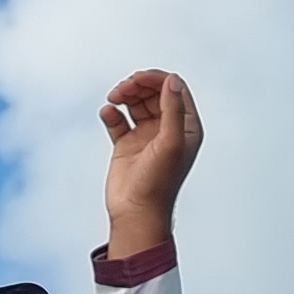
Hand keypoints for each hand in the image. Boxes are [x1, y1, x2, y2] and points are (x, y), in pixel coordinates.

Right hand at [98, 69, 203, 260]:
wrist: (136, 213)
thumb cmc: (158, 184)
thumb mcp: (170, 143)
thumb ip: (173, 109)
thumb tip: (172, 81)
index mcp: (185, 127)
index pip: (174, 90)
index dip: (156, 79)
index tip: (138, 79)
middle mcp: (167, 129)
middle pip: (153, 93)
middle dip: (138, 86)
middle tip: (123, 89)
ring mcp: (146, 136)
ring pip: (136, 103)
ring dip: (125, 95)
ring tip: (114, 99)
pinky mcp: (127, 145)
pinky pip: (118, 120)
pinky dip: (112, 113)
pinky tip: (108, 113)